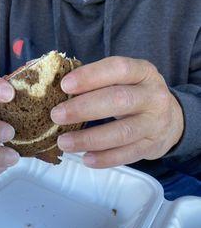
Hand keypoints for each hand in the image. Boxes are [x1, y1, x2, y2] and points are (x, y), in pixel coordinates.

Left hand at [51, 57, 183, 167]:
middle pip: (119, 100)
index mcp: (143, 72)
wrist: (172, 119)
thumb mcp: (125, 81)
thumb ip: (99, 82)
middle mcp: (153, 96)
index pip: (118, 69)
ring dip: (89, 138)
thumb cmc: (135, 95)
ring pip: (122, 132)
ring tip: (64, 142)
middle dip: (84, 108)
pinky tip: (86, 159)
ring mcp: (155, 123)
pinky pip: (127, 154)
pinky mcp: (152, 146)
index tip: (65, 86)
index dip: (91, 76)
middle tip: (56, 115)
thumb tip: (56, 90)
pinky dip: (105, 158)